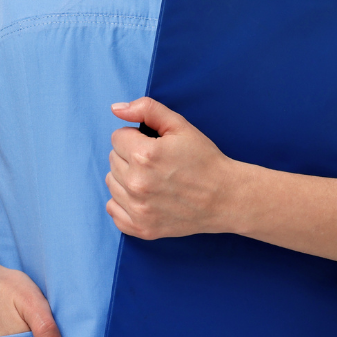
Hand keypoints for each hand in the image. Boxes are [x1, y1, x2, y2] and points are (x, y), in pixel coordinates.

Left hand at [106, 97, 244, 239]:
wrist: (225, 198)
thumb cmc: (204, 160)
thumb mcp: (179, 125)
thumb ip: (146, 109)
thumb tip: (116, 109)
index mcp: (143, 156)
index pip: (117, 137)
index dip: (136, 138)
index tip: (154, 146)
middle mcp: (136, 184)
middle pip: (113, 159)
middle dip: (130, 156)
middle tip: (156, 163)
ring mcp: (138, 209)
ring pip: (111, 183)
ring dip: (126, 178)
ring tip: (152, 179)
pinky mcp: (141, 228)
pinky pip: (112, 209)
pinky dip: (123, 202)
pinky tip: (144, 197)